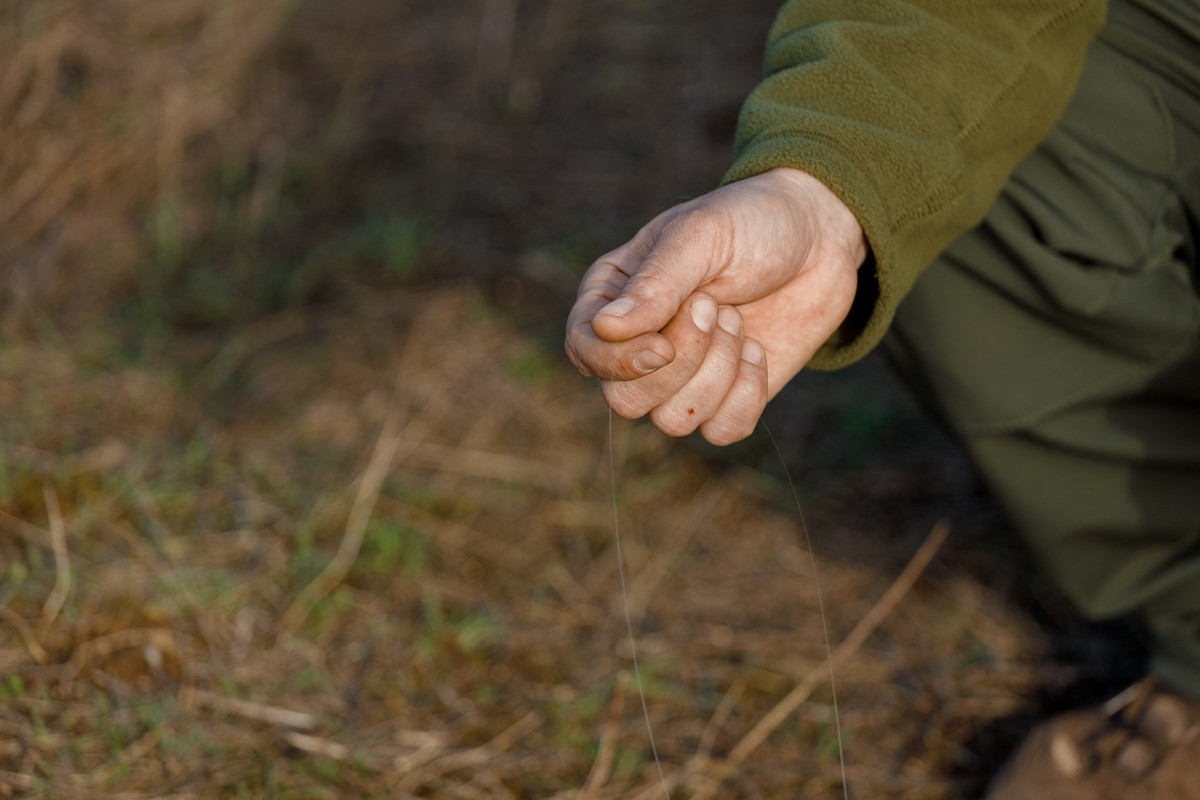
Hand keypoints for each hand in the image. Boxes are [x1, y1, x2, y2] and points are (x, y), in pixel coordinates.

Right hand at [565, 167, 866, 443]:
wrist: (819, 238)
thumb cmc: (749, 224)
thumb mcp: (701, 237)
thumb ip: (655, 284)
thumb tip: (605, 330)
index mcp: (612, 297)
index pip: (584, 351)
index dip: (617, 362)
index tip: (663, 345)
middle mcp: (638, 344)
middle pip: (625, 401)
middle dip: (681, 364)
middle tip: (716, 305)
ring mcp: (682, 377)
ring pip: (672, 422)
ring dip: (716, 373)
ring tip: (737, 320)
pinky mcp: (727, 398)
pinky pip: (721, 431)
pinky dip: (746, 394)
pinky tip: (758, 349)